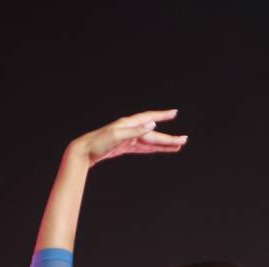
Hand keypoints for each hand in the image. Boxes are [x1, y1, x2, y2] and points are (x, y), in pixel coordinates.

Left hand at [73, 109, 187, 166]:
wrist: (84, 151)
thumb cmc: (98, 143)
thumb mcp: (117, 136)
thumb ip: (136, 131)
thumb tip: (152, 124)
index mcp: (129, 124)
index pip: (150, 117)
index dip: (163, 115)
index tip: (175, 113)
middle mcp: (130, 129)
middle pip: (154, 134)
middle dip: (169, 138)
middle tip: (184, 140)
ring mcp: (128, 138)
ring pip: (150, 141)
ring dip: (163, 144)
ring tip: (176, 147)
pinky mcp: (124, 147)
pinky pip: (142, 147)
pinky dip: (152, 148)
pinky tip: (158, 149)